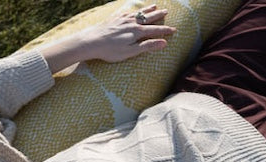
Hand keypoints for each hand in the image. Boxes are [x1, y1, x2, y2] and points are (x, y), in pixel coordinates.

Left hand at [39, 4, 174, 71]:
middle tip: (167, 12)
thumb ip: (147, 47)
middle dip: (159, 15)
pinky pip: (127, 12)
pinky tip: (133, 10)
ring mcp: (122, 20)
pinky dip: (133, 10)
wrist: (90, 41)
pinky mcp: (114, 19)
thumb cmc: (109, 51)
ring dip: (148, 9)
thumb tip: (164, 43)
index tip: (174, 30)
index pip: (155, 30)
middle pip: (148, 18)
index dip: (165, 31)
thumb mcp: (130, 52)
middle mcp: (131, 23)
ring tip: (155, 6)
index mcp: (137, 32)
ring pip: (138, 13)